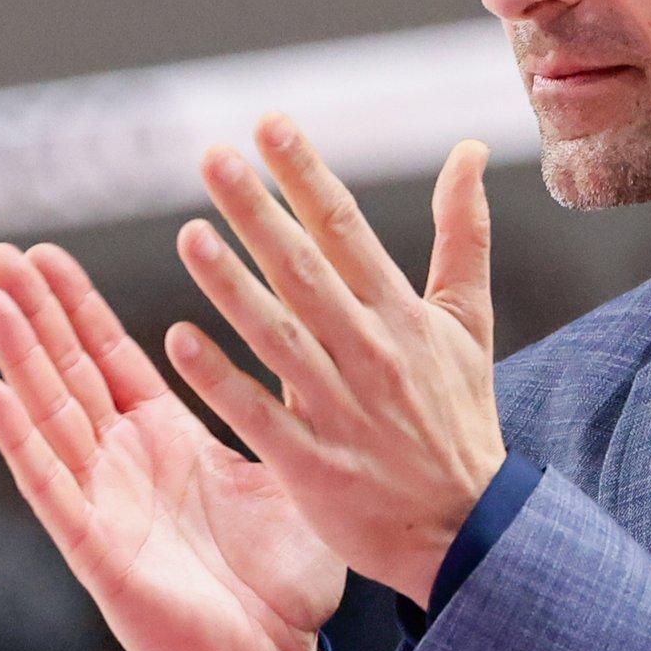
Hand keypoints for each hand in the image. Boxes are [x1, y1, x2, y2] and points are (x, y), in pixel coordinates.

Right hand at [0, 242, 345, 650]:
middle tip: (0, 252)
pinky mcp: (98, 549)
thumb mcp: (287, 469)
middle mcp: (125, 463)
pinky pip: (52, 487)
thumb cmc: (282, 575)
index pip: (111, 358)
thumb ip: (283, 408)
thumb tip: (313, 340)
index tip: (47, 253)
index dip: (77, 307)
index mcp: (169, 439)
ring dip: (17, 359)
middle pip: (68, 373)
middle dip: (35, 314)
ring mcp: (105, 503)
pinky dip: (21, 440)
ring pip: (50, 417)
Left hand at [163, 116, 506, 607]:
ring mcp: (344, 409)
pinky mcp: (316, 465)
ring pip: (280, 337)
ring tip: (188, 235)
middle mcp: (373, 353)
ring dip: (233, 286)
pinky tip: (180, 341)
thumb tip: (467, 151)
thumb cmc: (459, 416)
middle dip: (259, 212)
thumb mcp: (470, 321)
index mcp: (404, 315)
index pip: (348, 231)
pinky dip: (222, 380)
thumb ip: (463, 233)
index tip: (269, 123)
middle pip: (307, 272)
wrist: (468, 526)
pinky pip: (261, 415)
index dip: (307, 175)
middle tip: (212, 157)